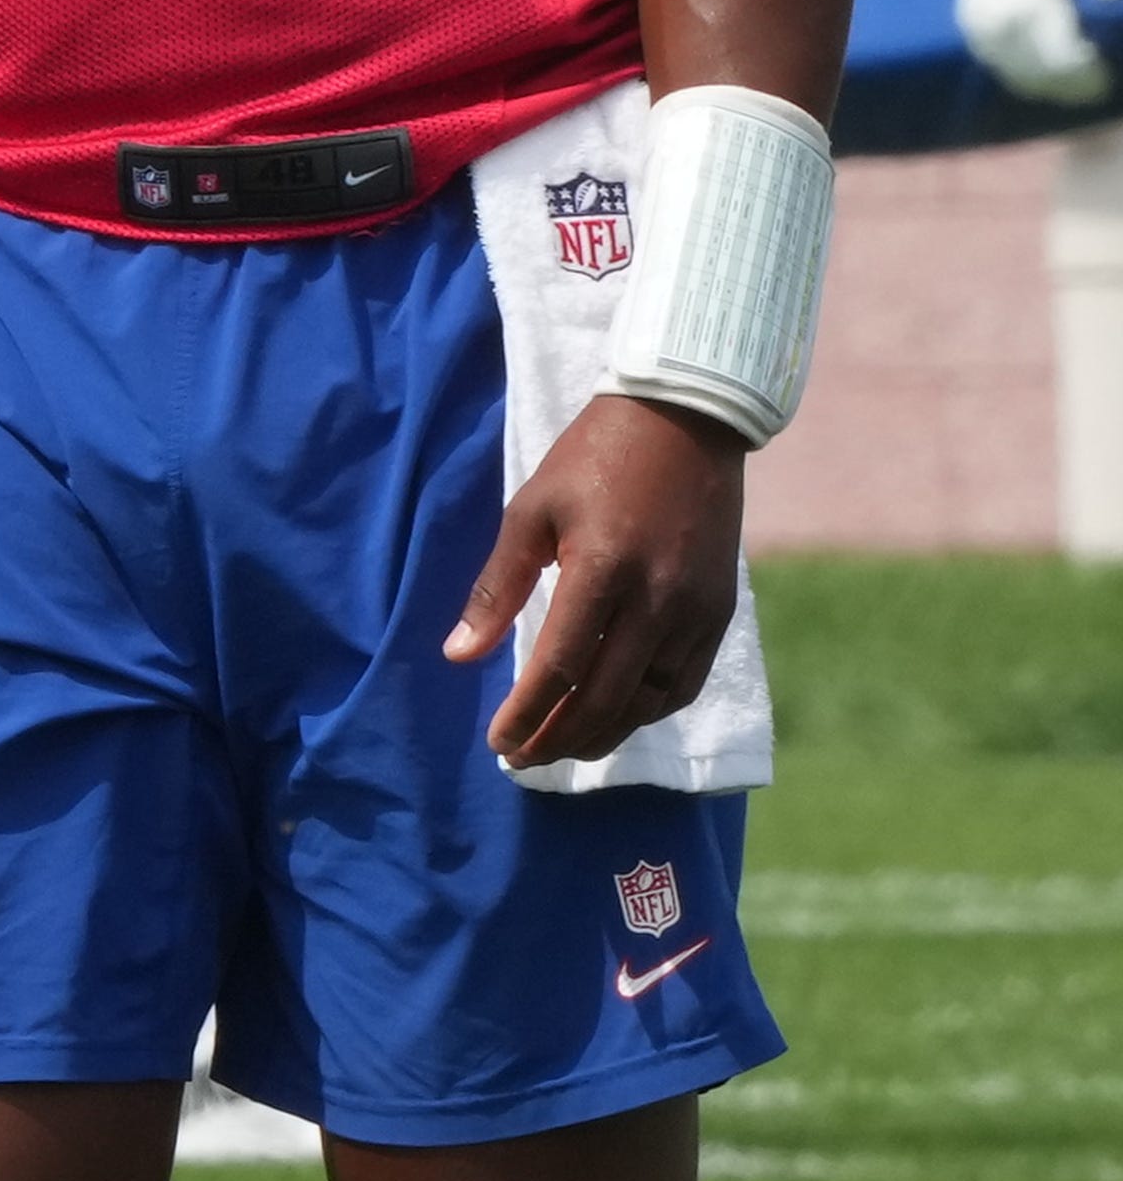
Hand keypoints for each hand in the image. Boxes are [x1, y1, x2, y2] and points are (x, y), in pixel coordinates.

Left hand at [444, 391, 747, 769]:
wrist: (685, 421)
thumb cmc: (593, 459)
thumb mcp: (530, 510)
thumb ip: (497, 588)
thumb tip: (458, 655)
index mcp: (602, 570)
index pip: (560, 668)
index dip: (527, 713)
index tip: (498, 741)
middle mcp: (658, 600)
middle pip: (605, 698)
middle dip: (558, 737)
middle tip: (522, 759)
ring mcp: (697, 611)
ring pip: (648, 701)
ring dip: (603, 734)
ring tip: (561, 747)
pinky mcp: (721, 612)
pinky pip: (683, 683)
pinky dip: (647, 711)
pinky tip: (615, 719)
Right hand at [954, 0, 1122, 101]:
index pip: (1058, 56)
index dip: (1085, 75)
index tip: (1106, 79)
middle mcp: (997, 13)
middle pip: (1036, 70)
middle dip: (1069, 85)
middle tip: (1097, 89)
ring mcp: (978, 19)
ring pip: (1013, 71)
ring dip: (1045, 83)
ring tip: (1075, 85)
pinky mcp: (969, 21)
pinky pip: (995, 60)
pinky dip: (1020, 72)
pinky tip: (1044, 71)